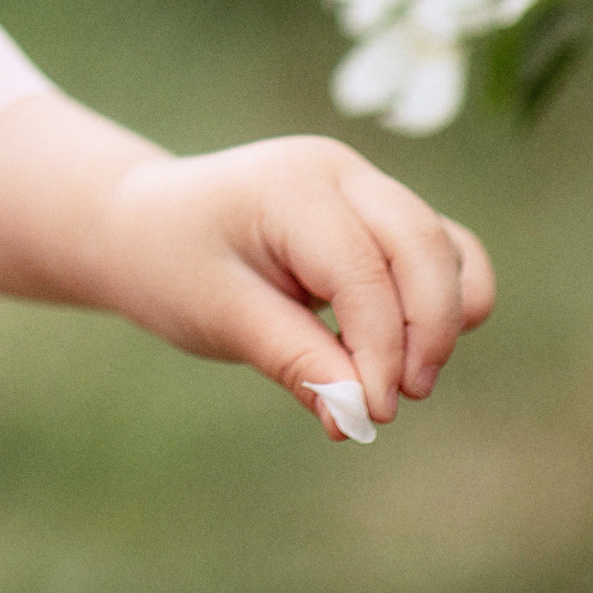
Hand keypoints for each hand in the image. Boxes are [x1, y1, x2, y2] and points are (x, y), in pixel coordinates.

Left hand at [92, 135, 494, 437]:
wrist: (147, 226)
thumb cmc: (174, 263)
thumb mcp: (221, 315)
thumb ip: (295, 362)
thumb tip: (360, 419)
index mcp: (292, 184)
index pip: (363, 272)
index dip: (379, 351)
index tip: (370, 416)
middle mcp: (339, 172)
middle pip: (424, 245)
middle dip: (427, 332)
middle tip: (391, 403)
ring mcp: (364, 187)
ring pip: (444, 248)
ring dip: (439, 319)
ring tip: (397, 381)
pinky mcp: (378, 216)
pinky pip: (441, 252)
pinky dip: (442, 302)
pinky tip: (404, 352)